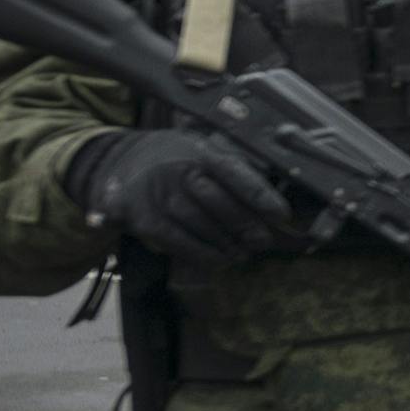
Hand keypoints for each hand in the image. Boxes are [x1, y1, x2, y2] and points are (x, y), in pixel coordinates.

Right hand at [67, 130, 298, 267]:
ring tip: (244, 253)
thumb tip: (275, 209)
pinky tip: (220, 260)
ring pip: (197, 223)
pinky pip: (176, 240)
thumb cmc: (183, 159)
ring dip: (226, 242)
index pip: (233, 170)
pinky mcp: (143, 216)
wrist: (128, 161)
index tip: (282, 215)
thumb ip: (239, 174)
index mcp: (199, 150)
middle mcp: (176, 169)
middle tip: (263, 241)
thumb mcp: (208, 152)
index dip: (259, 194)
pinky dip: (202, 253)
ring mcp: (156, 193)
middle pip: (216, 200)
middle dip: (244, 224)